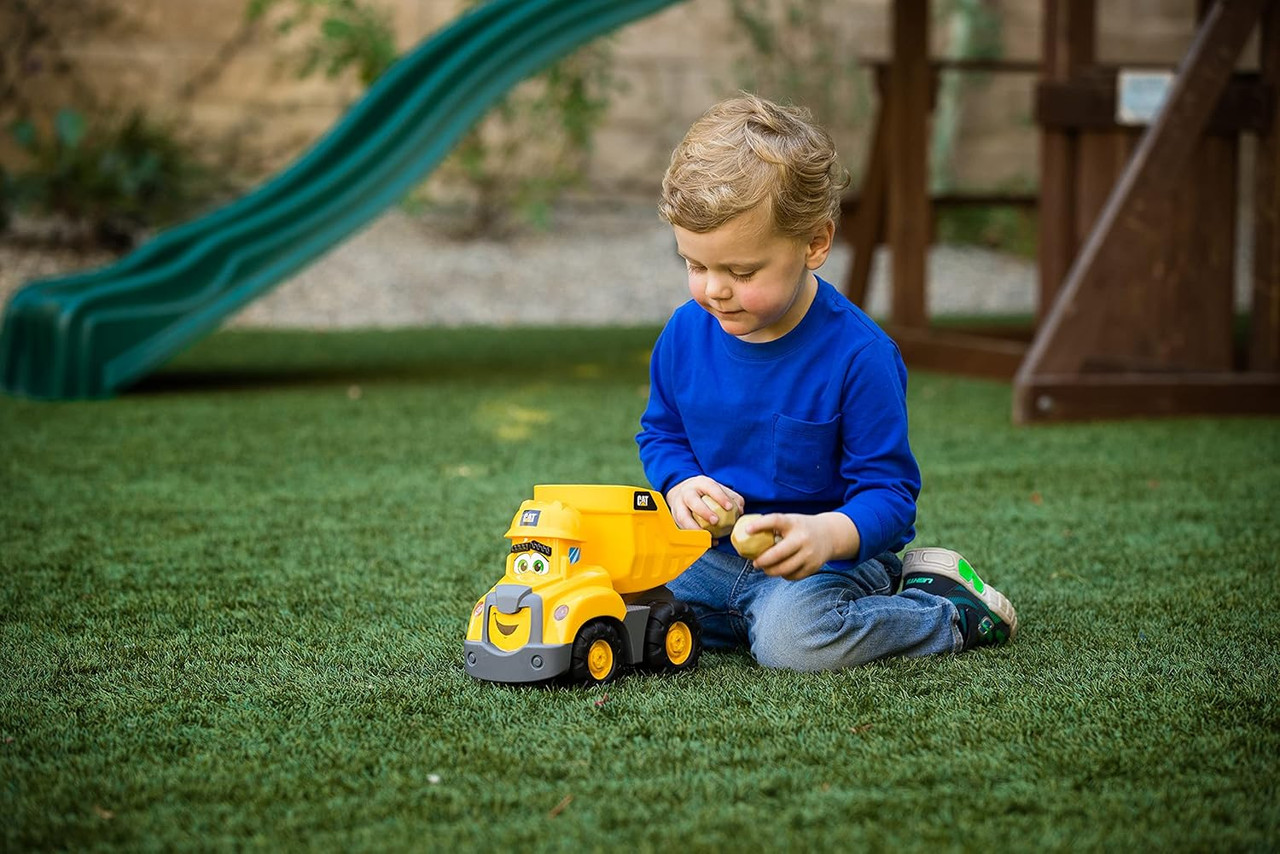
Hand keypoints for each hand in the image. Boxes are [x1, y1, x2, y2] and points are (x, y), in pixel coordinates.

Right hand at [666, 476, 744, 534]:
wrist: (680, 492)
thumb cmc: (703, 492)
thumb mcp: (716, 489)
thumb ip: (731, 497)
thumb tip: (740, 510)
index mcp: (699, 484)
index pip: (710, 488)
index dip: (720, 497)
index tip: (729, 507)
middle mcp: (686, 493)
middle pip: (692, 501)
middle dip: (703, 511)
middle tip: (715, 521)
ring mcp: (678, 506)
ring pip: (683, 517)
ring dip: (695, 528)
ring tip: (708, 536)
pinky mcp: (675, 519)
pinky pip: (684, 529)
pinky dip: (696, 538)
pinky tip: (710, 542)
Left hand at [745, 512, 859, 580]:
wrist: (829, 535)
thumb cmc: (801, 528)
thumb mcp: (790, 521)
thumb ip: (773, 527)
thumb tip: (745, 535)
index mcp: (794, 523)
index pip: (775, 520)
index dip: (760, 525)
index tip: (747, 530)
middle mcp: (803, 538)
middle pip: (778, 554)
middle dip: (762, 561)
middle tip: (755, 563)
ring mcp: (809, 554)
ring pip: (784, 569)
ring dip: (771, 571)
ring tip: (765, 568)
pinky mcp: (812, 567)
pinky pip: (792, 576)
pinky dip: (783, 575)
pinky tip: (780, 570)